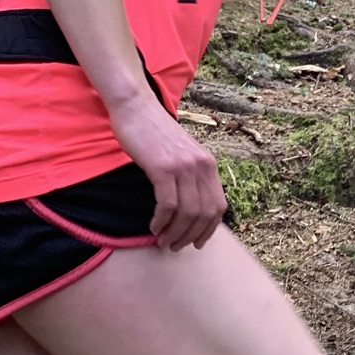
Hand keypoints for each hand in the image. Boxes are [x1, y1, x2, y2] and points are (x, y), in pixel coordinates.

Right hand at [107, 93, 227, 250]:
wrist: (136, 109)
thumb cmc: (154, 135)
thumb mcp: (182, 155)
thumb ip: (190, 176)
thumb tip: (191, 209)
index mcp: (208, 164)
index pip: (218, 207)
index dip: (209, 230)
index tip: (196, 243)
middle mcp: (201, 165)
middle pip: (204, 214)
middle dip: (190, 236)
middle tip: (174, 246)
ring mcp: (184, 166)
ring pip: (187, 213)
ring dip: (175, 233)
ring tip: (162, 241)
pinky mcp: (163, 167)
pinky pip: (168, 205)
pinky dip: (161, 221)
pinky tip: (154, 226)